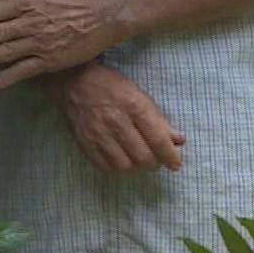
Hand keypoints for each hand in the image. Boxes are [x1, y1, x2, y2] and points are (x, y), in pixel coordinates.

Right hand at [43, 63, 184, 173]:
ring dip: (136, 169)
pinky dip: (118, 170)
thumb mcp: (140, 95)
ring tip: (138, 161)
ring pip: (125, 167)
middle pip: (143, 157)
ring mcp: (99, 134)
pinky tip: (122, 161)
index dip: (170, 156)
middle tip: (155, 160)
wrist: (74, 82)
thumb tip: (179, 141)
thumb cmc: (112, 86)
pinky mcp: (85, 144)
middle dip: (154, 164)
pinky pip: (106, 168)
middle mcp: (116, 122)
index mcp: (134, 106)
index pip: (157, 139)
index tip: (175, 164)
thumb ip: (159, 120)